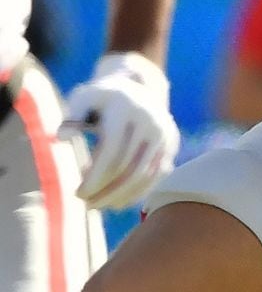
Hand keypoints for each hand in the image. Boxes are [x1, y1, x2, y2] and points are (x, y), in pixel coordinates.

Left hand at [60, 52, 179, 209]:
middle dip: (105, 192)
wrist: (138, 87)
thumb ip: (72, 116)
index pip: (112, 151)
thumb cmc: (102, 100)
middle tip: (86, 204)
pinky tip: (117, 201)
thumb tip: (61, 136)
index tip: (78, 194)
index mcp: (126, 108)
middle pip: (128, 167)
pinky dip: (137, 193)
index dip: (95, 178)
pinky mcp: (170, 144)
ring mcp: (164, 132)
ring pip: (144, 176)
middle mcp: (150, 119)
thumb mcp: (84, 99)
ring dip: (120, 196)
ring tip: (99, 204)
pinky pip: (156, 176)